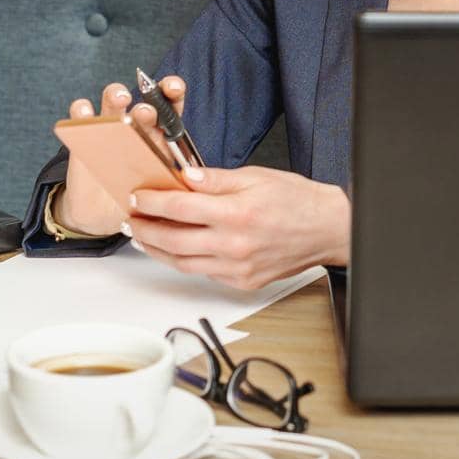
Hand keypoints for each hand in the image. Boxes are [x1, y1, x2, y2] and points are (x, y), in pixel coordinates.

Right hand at [56, 76, 187, 235]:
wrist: (102, 213)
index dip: (173, 91)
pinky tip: (85, 110)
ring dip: (117, 94)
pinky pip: (81, 115)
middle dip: (147, 100)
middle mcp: (136, 126)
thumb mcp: (157, 194)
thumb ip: (169, 186)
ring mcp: (109, 127)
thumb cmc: (137, 199)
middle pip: (142, 101)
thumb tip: (184, 189)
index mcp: (160, 136)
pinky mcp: (83, 134)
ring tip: (121, 98)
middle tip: (146, 111)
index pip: (170, 106)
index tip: (173, 88)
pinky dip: (82, 109)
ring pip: (113, 100)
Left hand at [123, 166, 350, 290]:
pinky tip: (175, 249)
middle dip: (145, 229)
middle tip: (131, 220)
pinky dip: (183, 261)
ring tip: (144, 237)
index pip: (180, 208)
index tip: (137, 197)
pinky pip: (203, 273)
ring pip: (183, 263)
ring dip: (157, 250)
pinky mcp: (242, 282)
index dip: (152, 202)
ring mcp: (238, 268)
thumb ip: (216, 179)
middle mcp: (235, 245)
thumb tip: (185, 177)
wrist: (327, 229)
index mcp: (237, 214)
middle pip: (173, 240)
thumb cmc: (298, 200)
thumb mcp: (256, 176)